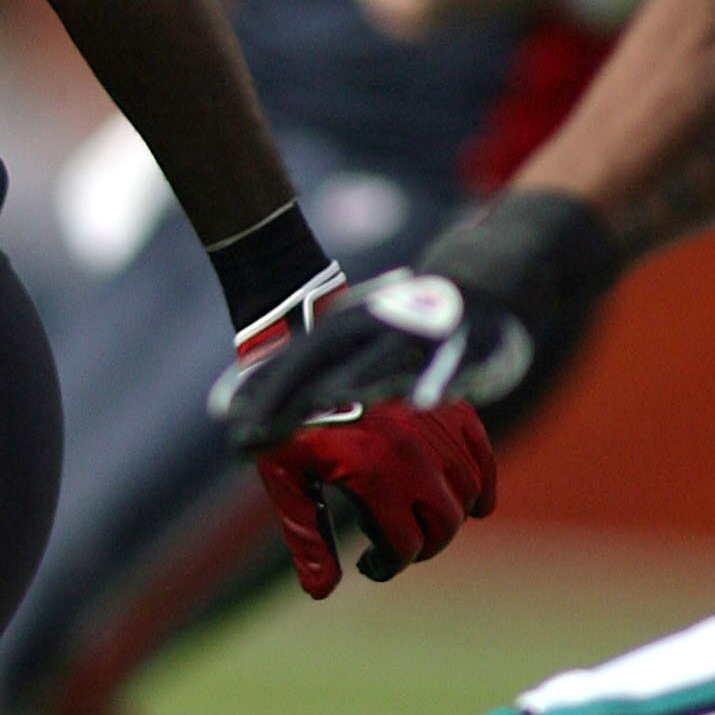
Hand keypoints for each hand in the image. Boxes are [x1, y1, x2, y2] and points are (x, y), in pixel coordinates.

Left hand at [211, 191, 621, 451]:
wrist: (489, 284)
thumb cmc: (408, 327)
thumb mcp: (359, 343)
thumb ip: (315, 371)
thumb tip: (254, 401)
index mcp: (347, 327)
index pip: (294, 359)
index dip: (260, 388)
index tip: (226, 421)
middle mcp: (375, 327)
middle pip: (325, 361)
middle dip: (289, 395)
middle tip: (257, 430)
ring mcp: (421, 333)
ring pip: (383, 359)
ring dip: (355, 382)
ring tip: (328, 402)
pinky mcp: (465, 344)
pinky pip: (449, 366)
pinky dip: (436, 382)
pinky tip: (424, 403)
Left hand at [250, 399, 496, 596]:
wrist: (308, 353)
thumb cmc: (290, 419)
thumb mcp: (285, 478)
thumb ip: (305, 536)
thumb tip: (321, 591)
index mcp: (372, 472)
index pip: (403, 544)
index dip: (386, 564)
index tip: (369, 563)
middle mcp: (413, 452)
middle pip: (443, 526)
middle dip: (421, 547)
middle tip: (394, 545)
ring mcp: (437, 428)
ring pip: (467, 496)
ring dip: (448, 520)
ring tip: (418, 522)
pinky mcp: (452, 408)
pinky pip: (483, 458)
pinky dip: (483, 486)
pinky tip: (475, 507)